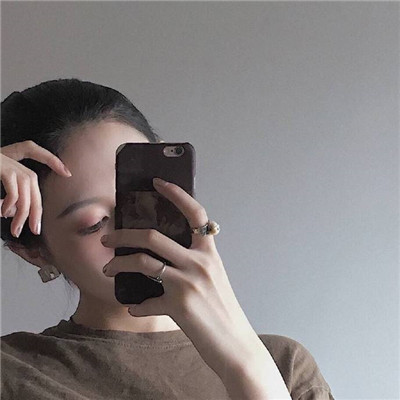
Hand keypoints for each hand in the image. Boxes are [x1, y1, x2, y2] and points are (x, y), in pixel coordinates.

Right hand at [0, 140, 71, 236]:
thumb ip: (5, 197)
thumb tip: (13, 212)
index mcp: (6, 158)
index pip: (31, 150)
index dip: (50, 159)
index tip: (66, 172)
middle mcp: (7, 157)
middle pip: (32, 181)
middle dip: (36, 207)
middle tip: (35, 229)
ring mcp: (3, 160)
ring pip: (26, 186)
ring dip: (23, 210)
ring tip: (16, 228)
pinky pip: (14, 186)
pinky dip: (12, 201)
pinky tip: (3, 212)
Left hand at [101, 178, 260, 379]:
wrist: (235, 344)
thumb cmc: (223, 310)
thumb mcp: (213, 278)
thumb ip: (193, 262)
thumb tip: (165, 258)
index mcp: (209, 253)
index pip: (195, 214)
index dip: (177, 194)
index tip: (158, 183)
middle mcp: (200, 263)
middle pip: (152, 236)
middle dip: (123, 234)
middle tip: (108, 237)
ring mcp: (188, 282)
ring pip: (142, 262)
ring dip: (118, 264)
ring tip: (107, 268)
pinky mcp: (178, 305)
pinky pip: (146, 302)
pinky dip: (137, 305)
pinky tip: (134, 308)